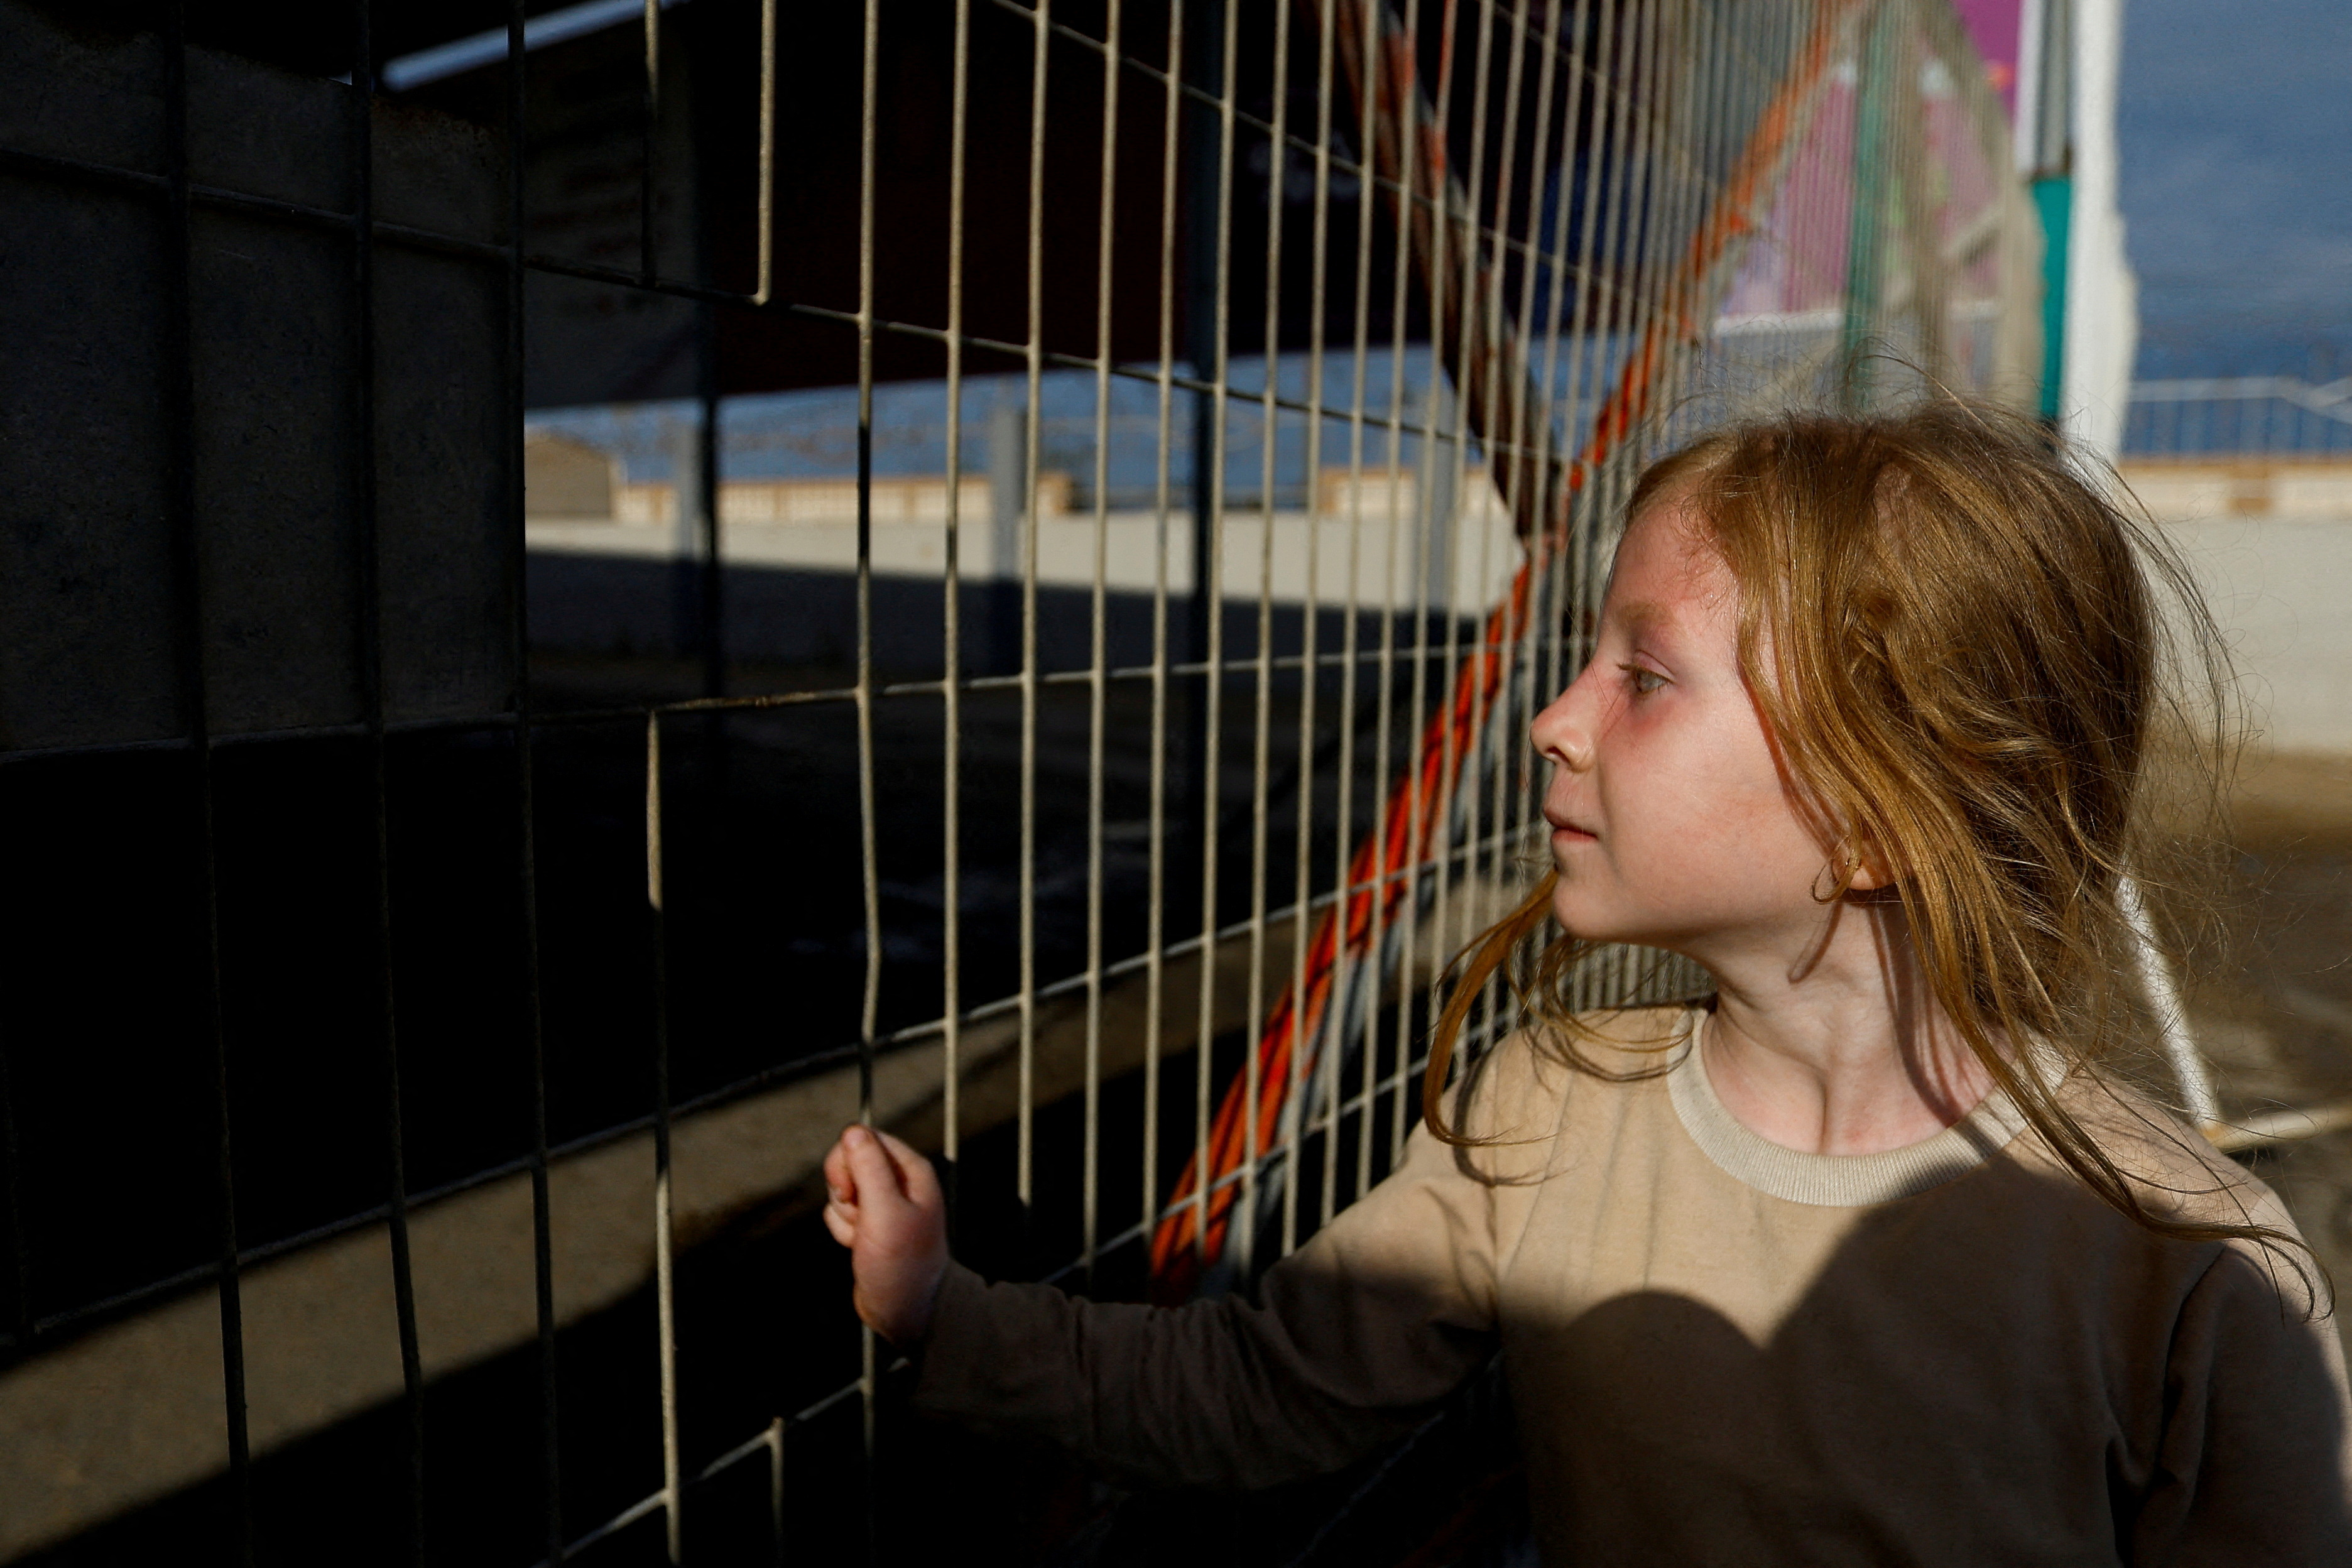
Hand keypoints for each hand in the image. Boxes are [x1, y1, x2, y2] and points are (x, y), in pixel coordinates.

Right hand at [822, 1124, 948, 1344]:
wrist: (906, 1310)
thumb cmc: (903, 1263)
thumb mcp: (885, 1212)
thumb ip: (869, 1169)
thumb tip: (852, 1131)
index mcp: (910, 1169)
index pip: (866, 1138)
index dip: (848, 1161)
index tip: (851, 1191)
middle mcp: (898, 1181)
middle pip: (849, 1160)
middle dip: (843, 1191)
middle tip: (860, 1216)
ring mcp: (881, 1203)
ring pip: (841, 1189)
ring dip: (843, 1215)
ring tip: (864, 1238)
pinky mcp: (867, 1223)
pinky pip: (839, 1213)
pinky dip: (842, 1231)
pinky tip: (858, 1248)